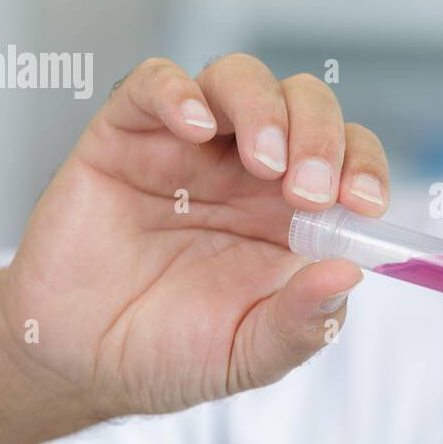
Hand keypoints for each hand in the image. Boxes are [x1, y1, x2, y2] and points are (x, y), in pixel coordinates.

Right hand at [0, 54, 387, 416]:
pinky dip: (179, 91)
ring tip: (263, 161)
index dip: (363, 166)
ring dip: (264, 108)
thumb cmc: (169, 354)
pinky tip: (195, 126)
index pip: (348, 157)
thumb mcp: (249, 355)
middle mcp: (247, 169)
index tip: (363, 204)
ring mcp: (187, 147)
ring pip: (239, 79)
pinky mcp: (124, 137)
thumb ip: (301, 322)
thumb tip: (352, 273)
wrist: (78, 364)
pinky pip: (153, 84)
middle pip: (304, 105)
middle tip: (308, 193)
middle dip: (320, 136)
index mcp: (291, 212)